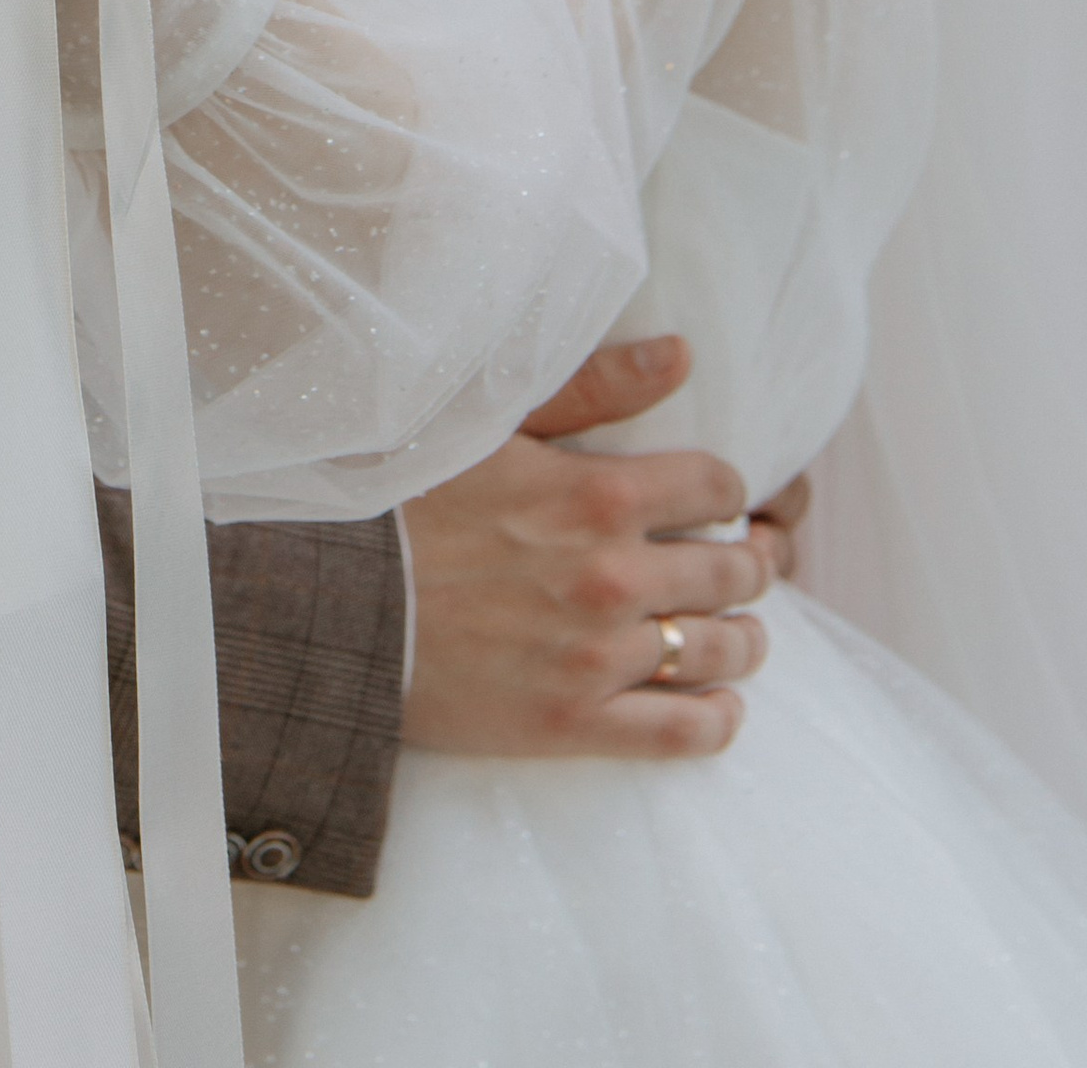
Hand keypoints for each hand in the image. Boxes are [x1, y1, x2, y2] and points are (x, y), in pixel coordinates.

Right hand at [400, 339, 789, 760]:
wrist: (336, 605)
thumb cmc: (405, 501)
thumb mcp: (491, 424)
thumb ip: (592, 389)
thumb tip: (680, 355)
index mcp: (596, 495)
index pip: (717, 487)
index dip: (728, 492)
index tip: (719, 501)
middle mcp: (612, 576)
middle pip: (733, 572)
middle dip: (750, 564)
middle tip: (746, 565)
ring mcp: (597, 656)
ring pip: (719, 650)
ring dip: (746, 638)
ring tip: (742, 633)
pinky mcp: (575, 724)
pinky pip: (683, 730)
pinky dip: (719, 718)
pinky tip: (722, 703)